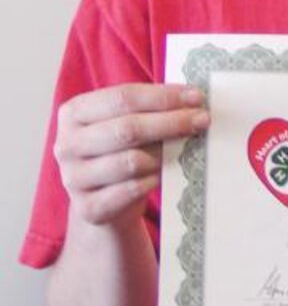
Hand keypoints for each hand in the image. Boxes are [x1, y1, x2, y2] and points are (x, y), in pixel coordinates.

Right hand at [53, 83, 209, 227]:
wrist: (104, 201)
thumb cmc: (121, 150)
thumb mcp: (125, 122)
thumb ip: (149, 108)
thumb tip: (193, 99)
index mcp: (73, 113)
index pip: (123, 97)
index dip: (163, 97)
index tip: (196, 97)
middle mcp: (66, 145)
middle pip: (128, 128)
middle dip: (171, 122)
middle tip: (202, 120)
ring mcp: (73, 179)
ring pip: (131, 161)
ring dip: (164, 153)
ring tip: (185, 147)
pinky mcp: (88, 208)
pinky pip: (131, 190)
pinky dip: (152, 180)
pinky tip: (165, 174)